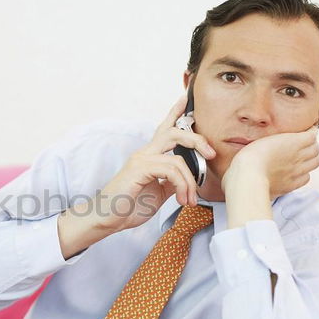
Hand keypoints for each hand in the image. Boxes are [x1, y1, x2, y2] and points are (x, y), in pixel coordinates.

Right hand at [94, 94, 215, 232]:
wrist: (107, 218)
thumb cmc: (127, 207)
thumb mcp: (157, 194)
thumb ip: (171, 183)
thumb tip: (188, 180)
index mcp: (148, 157)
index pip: (163, 129)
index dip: (175, 113)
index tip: (186, 100)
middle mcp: (144, 154)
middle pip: (174, 132)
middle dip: (197, 139)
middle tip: (211, 154)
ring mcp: (140, 160)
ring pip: (177, 156)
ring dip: (191, 181)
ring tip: (191, 199)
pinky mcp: (139, 169)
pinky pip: (171, 170)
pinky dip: (182, 185)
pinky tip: (182, 199)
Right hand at [222, 124, 318, 200]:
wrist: (248, 178)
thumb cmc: (249, 157)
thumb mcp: (260, 141)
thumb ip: (275, 140)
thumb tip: (278, 140)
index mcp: (292, 142)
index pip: (312, 135)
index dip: (310, 132)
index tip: (306, 130)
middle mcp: (298, 156)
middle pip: (316, 148)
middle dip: (312, 145)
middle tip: (304, 144)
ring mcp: (296, 171)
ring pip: (315, 162)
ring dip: (311, 159)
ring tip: (302, 158)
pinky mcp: (291, 185)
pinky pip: (306, 178)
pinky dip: (304, 173)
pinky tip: (296, 173)